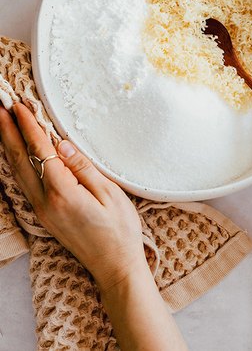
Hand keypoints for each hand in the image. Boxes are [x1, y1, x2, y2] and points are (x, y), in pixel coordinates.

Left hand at [0, 103, 187, 350]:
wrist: (114, 266)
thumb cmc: (119, 230)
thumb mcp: (109, 194)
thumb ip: (82, 167)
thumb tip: (62, 144)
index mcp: (62, 193)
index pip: (40, 152)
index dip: (29, 127)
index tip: (19, 106)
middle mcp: (45, 202)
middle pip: (20, 160)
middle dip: (8, 131)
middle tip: (0, 106)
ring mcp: (41, 211)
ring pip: (17, 172)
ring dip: (9, 146)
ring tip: (2, 124)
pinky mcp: (44, 216)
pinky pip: (23, 183)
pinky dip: (16, 163)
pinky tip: (14, 154)